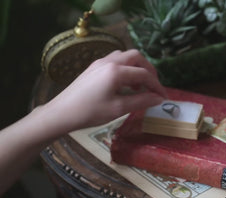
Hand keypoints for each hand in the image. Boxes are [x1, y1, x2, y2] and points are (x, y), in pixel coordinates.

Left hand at [43, 49, 166, 131]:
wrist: (61, 113)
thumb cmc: (90, 112)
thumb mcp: (118, 109)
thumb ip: (141, 101)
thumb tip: (159, 99)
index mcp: (116, 71)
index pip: (144, 74)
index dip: (157, 86)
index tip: (163, 97)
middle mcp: (109, 61)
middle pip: (136, 57)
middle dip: (148, 70)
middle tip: (153, 86)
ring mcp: (100, 62)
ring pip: (125, 56)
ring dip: (137, 67)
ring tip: (140, 86)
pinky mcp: (94, 67)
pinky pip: (116, 61)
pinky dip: (126, 68)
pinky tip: (125, 84)